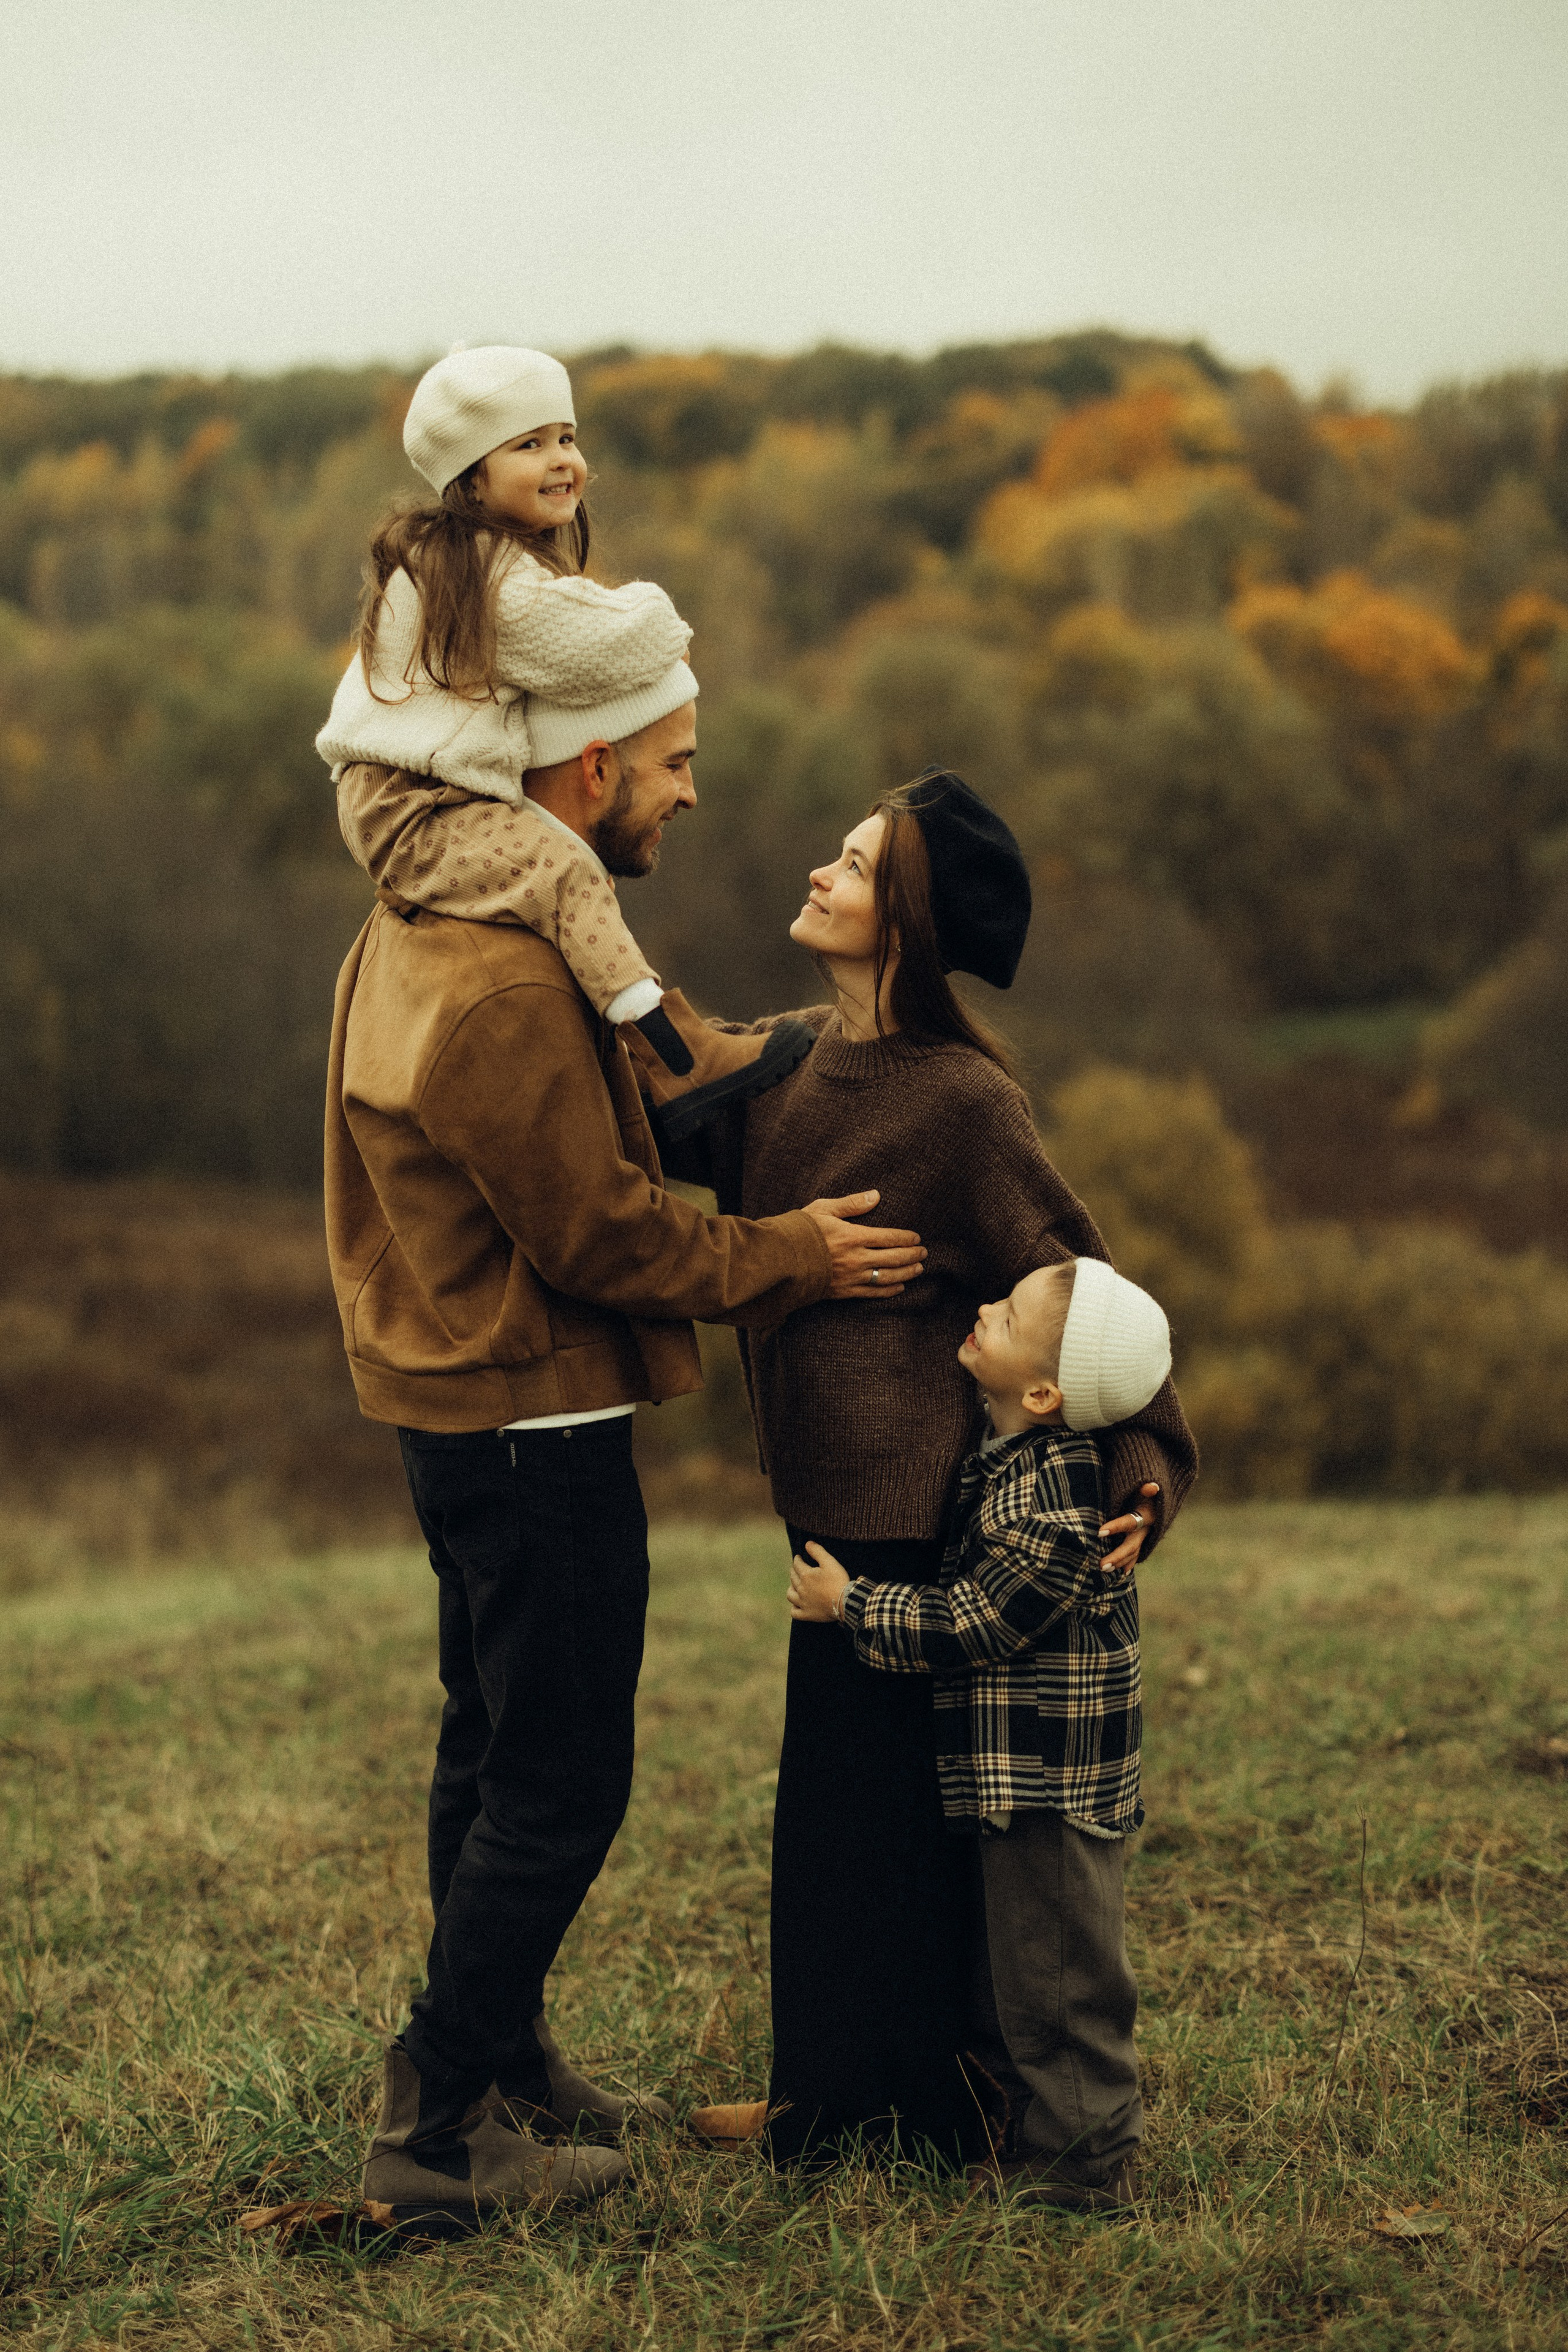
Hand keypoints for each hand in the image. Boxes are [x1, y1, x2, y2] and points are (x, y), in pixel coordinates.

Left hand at [789, 1541, 851, 1620]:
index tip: (799, 1557)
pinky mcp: (807, 1614)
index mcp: (806, 1575)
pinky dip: (794, 1608)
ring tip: (795, 1585)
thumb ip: (817, 1551)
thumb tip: (807, 1543)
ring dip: (791, 1588)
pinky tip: (797, 1604)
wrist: (846, 1601)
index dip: (798, 1559)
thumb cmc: (838, 1580)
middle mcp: (801, 1589)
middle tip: (798, 1569)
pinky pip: (794, 1612)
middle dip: (794, 1571)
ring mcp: (802, 1603)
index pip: (797, 1564)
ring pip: (790, 1594)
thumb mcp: (830, 1562)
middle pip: (792, 1577)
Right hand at [802, 1192, 925, 1299]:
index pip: (889, 1237)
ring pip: (887, 1277)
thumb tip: (876, 1195)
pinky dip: (888, 1291)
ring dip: (906, 1273)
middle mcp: (856, 1258)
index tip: (917, 1238)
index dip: (906, 1238)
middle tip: (924, 1253)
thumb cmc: (800, 1231)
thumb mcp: (823, 1209)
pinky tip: (899, 1287)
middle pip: (893, 1258)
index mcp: (853, 1236)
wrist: (779, 1260)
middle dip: (912, 1255)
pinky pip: (872, 1293)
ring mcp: (851, 1277)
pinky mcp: (844, 1291)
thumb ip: (852, 1204)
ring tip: (918, 1269)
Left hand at [1100, 1482, 1159, 1574]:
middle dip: (1117, 1556)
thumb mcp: (1143, 1485)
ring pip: (1133, 1552)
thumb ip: (1145, 1487)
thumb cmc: (1145, 1487)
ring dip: (1120, 1562)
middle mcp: (1147, 1528)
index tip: (1099, 1532)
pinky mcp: (1142, 1540)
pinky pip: (1136, 1553)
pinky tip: (1121, 1572)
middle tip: (1101, 1565)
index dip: (1116, 1527)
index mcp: (1147, 1514)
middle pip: (1132, 1545)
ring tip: (1104, 1569)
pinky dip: (1129, 1563)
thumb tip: (1151, 1487)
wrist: (1159, 1495)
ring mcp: (1145, 1536)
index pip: (1130, 1522)